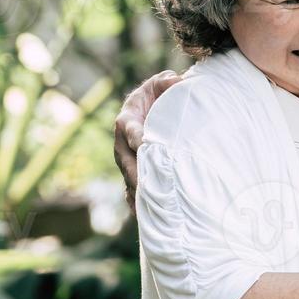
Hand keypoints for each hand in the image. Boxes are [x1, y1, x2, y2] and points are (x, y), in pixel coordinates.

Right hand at [114, 70, 182, 211]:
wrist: (151, 108)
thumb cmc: (157, 95)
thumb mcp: (161, 83)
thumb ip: (166, 82)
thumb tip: (175, 81)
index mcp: (126, 121)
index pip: (131, 133)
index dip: (138, 140)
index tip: (146, 147)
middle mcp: (122, 145)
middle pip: (128, 163)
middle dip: (138, 174)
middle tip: (148, 186)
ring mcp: (126, 162)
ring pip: (129, 180)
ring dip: (139, 193)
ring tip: (151, 206)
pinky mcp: (133, 174)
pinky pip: (132, 192)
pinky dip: (138, 204)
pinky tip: (149, 217)